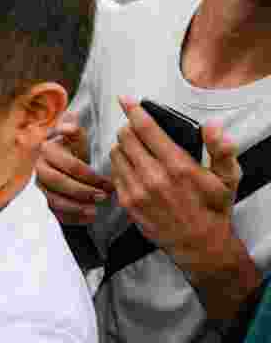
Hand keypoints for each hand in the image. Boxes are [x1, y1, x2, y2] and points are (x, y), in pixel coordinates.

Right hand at [36, 112, 113, 224]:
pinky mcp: (38, 202)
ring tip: (95, 212)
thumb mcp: (74, 138)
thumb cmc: (69, 150)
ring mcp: (35, 186)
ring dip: (76, 207)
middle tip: (103, 197)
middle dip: (83, 192)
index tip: (108, 184)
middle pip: (60, 183)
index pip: (71, 165)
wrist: (55, 163)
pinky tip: (87, 218)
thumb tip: (70, 127)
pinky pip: (52, 213)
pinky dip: (70, 218)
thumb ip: (73, 130)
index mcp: (47, 150)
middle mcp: (37, 168)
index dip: (92, 176)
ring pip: (53, 200)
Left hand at [109, 96, 240, 275]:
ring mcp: (137, 191)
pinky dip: (120, 164)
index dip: (133, 110)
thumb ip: (222, 149)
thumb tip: (213, 125)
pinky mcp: (127, 203)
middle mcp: (153, 177)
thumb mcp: (228, 177)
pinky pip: (114, 173)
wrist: (198, 244)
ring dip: (123, 145)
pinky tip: (132, 166)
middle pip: (126, 137)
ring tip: (135, 147)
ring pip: (116, 153)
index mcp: (178, 166)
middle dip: (129, 128)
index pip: (146, 129)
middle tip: (137, 128)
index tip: (125, 99)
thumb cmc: (214, 208)